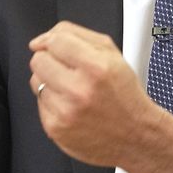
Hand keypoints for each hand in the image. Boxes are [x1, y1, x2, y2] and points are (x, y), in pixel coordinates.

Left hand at [28, 21, 172, 172]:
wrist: (136, 136)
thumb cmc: (124, 94)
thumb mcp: (112, 54)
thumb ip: (78, 36)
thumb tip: (46, 37)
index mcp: (97, 68)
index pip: (55, 41)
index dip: (50, 40)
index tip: (51, 45)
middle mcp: (80, 91)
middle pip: (38, 60)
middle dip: (49, 60)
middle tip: (66, 70)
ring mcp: (65, 112)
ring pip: (36, 81)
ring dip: (50, 81)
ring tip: (72, 90)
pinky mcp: (55, 129)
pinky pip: (39, 103)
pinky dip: (52, 102)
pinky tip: (70, 106)